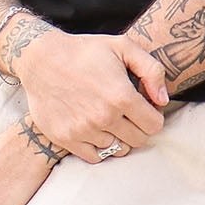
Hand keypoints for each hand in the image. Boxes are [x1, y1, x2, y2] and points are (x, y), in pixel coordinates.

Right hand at [9, 27, 167, 161]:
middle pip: (138, 141)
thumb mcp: (123, 46)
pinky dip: (98, 148)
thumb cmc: (84, 51)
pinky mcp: (66, 138)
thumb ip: (152, 70)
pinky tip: (95, 130)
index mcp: (121, 96)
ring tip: (108, 119)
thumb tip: (163, 100)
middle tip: (127, 114)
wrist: (41, 58)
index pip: (154, 126)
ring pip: (117, 150)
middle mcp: (103, 117)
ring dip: (117, 137)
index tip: (143, 108)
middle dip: (137, 128)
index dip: (152, 116)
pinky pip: (94, 157)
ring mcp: (83, 130)